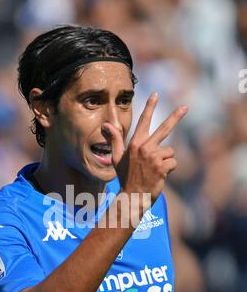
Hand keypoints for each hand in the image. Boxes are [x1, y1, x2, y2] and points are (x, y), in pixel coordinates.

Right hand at [102, 93, 187, 209]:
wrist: (133, 197)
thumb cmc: (125, 177)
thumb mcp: (116, 158)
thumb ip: (114, 140)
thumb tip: (106, 125)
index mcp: (134, 144)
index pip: (143, 122)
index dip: (150, 107)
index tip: (156, 94)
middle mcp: (145, 148)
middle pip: (164, 129)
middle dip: (175, 117)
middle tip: (185, 107)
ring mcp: (154, 157)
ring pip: (170, 152)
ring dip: (165, 160)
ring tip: (154, 170)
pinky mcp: (162, 167)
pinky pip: (173, 162)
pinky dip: (169, 169)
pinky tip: (160, 175)